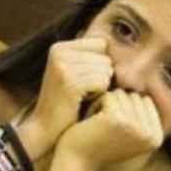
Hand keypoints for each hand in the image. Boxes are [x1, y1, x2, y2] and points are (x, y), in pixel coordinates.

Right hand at [28, 38, 113, 152]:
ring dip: (100, 87)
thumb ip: (93, 56)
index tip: (83, 79)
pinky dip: (98, 94)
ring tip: (81, 96)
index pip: (102, 44)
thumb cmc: (69, 100)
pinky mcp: (69, 82)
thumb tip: (124, 42)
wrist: (47, 128)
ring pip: (106, 71)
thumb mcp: (76, 72)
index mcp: (60, 47)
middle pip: (106, 59)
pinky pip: (103, 82)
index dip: (101, 64)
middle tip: (81, 91)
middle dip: (101, 77)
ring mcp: (63, 67)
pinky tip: (82, 101)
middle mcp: (59, 53)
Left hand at [56, 90, 163, 168]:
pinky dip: (96, 104)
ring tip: (98, 124)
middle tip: (105, 128)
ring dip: (106, 105)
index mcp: (156, 137)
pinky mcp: (117, 119)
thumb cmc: (100, 146)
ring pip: (122, 94)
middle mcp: (150, 133)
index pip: (146, 102)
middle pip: (135, 97)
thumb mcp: (129, 136)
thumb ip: (142, 119)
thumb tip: (145, 94)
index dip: (127, 109)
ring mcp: (135, 126)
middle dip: (117, 106)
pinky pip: (109, 96)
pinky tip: (91, 121)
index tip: (115, 129)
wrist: (77, 163)